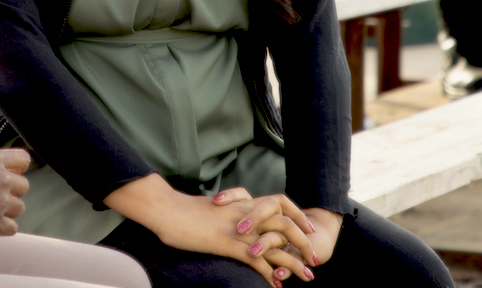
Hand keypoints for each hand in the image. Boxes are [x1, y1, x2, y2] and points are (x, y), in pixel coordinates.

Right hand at [0, 148, 30, 235]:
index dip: (17, 170)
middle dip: (11, 192)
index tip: (5, 176)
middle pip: (24, 186)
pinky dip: (3, 228)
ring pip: (19, 208)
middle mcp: (1, 177)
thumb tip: (11, 174)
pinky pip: (12, 228)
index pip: (24, 160)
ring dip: (7, 211)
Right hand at [108, 175, 313, 287]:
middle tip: (314, 259)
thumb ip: (226, 213)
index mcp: (242, 204)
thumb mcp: (211, 209)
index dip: (297, 215)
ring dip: (294, 262)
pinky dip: (269, 273)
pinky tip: (276, 285)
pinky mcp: (229, 244)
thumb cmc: (182, 210)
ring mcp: (239, 230)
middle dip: (304, 242)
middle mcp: (246, 215)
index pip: (279, 203)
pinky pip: (257, 261)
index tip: (308, 229)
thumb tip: (231, 219)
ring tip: (307, 277)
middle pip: (286, 224)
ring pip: (277, 245)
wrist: (167, 209)